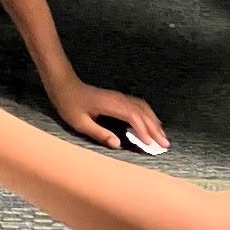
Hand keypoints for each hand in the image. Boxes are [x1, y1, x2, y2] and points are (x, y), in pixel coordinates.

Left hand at [49, 76, 169, 152]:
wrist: (64, 85)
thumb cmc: (69, 104)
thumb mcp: (80, 123)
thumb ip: (99, 133)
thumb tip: (118, 144)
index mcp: (110, 104)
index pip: (133, 117)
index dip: (143, 130)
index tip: (150, 144)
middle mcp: (119, 99)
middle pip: (143, 113)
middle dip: (155, 129)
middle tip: (165, 144)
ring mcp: (120, 97)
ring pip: (143, 108)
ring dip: (154, 122)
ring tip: (163, 136)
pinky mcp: (119, 98)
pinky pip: (139, 106)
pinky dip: (148, 115)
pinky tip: (152, 123)